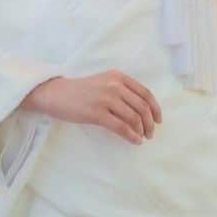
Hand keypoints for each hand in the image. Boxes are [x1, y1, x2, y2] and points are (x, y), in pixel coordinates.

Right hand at [20, 71, 161, 144]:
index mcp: (119, 76)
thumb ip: (122, 89)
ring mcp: (106, 98)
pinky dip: (131, 135)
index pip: (145, 92)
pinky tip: (134, 140)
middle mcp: (115, 85)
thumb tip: (142, 109)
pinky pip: (121, 127)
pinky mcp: (97, 113)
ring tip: (142, 138)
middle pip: (142, 106)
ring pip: (133, 117)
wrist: (58, 94)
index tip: (158, 120)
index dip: (155, 108)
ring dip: (141, 130)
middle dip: (150, 122)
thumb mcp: (105, 81)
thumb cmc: (82, 90)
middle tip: (151, 133)